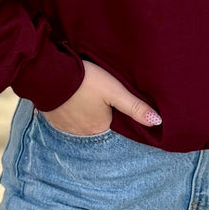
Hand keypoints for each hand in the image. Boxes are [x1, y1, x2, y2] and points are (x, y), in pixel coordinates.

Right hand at [43, 61, 160, 135]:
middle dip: (99, 110)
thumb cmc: (86, 81)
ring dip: (83, 109)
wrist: (51, 75)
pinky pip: (66, 117)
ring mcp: (66, 128)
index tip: (112, 98)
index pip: (114, 121)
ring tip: (85, 93)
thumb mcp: (115, 91)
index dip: (114, 109)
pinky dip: (69, 109)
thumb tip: (157, 122)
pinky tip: (71, 96)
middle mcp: (83, 133)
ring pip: (81, 119)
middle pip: (97, 121)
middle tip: (98, 91)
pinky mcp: (52, 119)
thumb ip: (135, 107)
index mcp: (100, 127)